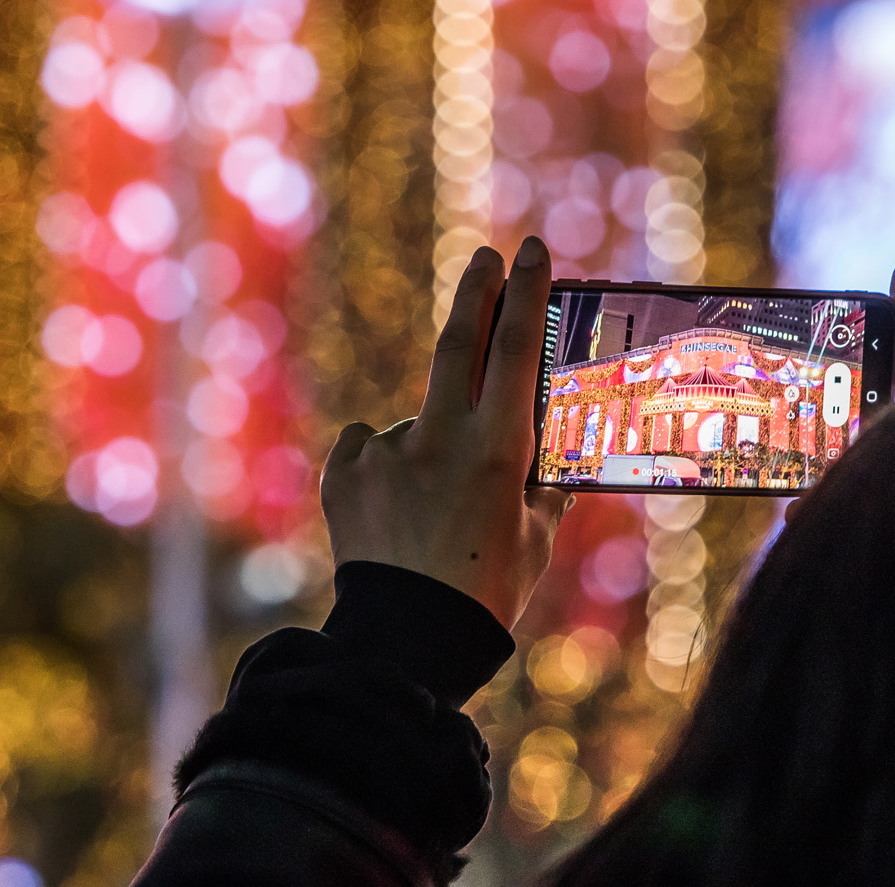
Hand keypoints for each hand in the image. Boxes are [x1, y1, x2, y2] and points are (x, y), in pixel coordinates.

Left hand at [321, 236, 571, 628]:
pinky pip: (372, 450)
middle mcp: (438, 438)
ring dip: (431, 447)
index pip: (516, 352)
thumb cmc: (485, 593)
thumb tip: (551, 457)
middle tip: (486, 257)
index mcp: (497, 451)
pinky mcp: (343, 472)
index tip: (532, 250)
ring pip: (418, 422)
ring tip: (434, 516)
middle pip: (457, 344)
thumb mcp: (536, 540)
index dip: (527, 295)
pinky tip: (395, 514)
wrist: (403, 645)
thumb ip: (543, 487)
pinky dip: (387, 467)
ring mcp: (385, 452)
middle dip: (476, 294)